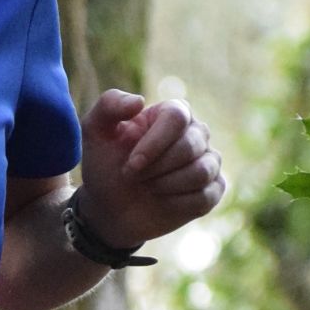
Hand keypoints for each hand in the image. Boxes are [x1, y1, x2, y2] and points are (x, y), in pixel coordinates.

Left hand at [74, 91, 223, 253]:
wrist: (110, 208)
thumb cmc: (106, 165)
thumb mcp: (95, 132)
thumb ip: (109, 105)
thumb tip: (139, 101)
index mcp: (173, 113)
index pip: (177, 118)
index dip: (154, 144)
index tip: (131, 165)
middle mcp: (196, 133)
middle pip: (190, 146)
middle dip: (156, 168)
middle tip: (135, 177)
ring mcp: (209, 161)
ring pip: (201, 171)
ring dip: (166, 186)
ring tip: (148, 187)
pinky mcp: (213, 189)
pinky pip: (205, 196)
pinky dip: (178, 204)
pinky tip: (162, 202)